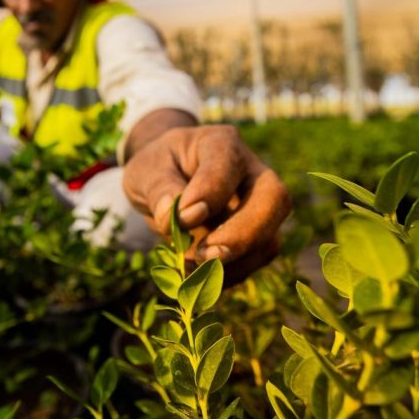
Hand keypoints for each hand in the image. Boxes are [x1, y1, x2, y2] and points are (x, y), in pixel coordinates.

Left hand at [122, 124, 290, 284]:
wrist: (165, 179)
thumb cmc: (157, 168)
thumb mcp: (145, 171)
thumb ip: (160, 189)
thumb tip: (183, 217)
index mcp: (221, 143)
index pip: (228, 165)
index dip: (209, 193)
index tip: (182, 216)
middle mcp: (251, 170)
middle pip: (273, 199)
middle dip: (243, 235)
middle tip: (206, 255)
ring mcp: (259, 204)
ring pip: (270, 237)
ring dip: (234, 263)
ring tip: (192, 268)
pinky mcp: (257, 234)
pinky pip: (255, 260)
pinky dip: (229, 274)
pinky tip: (199, 275)